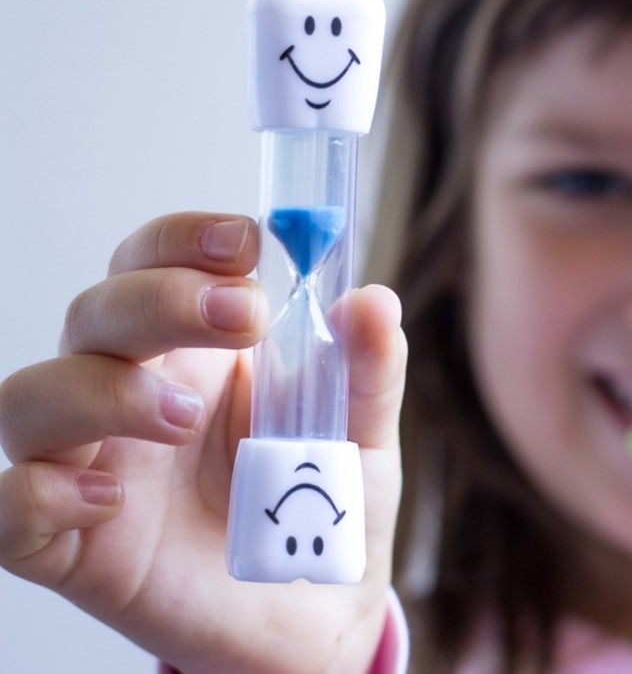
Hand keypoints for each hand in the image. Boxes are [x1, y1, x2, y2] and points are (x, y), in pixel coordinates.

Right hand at [0, 212, 406, 673]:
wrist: (317, 613)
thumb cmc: (322, 509)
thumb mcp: (362, 437)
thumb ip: (367, 372)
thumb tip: (374, 302)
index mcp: (198, 351)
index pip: (157, 264)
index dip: (184, 239)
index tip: (246, 241)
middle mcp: (131, 394)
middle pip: (96, 312)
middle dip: (161, 299)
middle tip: (245, 317)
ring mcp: (94, 465)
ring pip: (32, 397)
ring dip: (103, 391)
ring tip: (185, 418)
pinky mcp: (72, 546)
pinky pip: (10, 508)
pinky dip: (40, 493)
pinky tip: (110, 497)